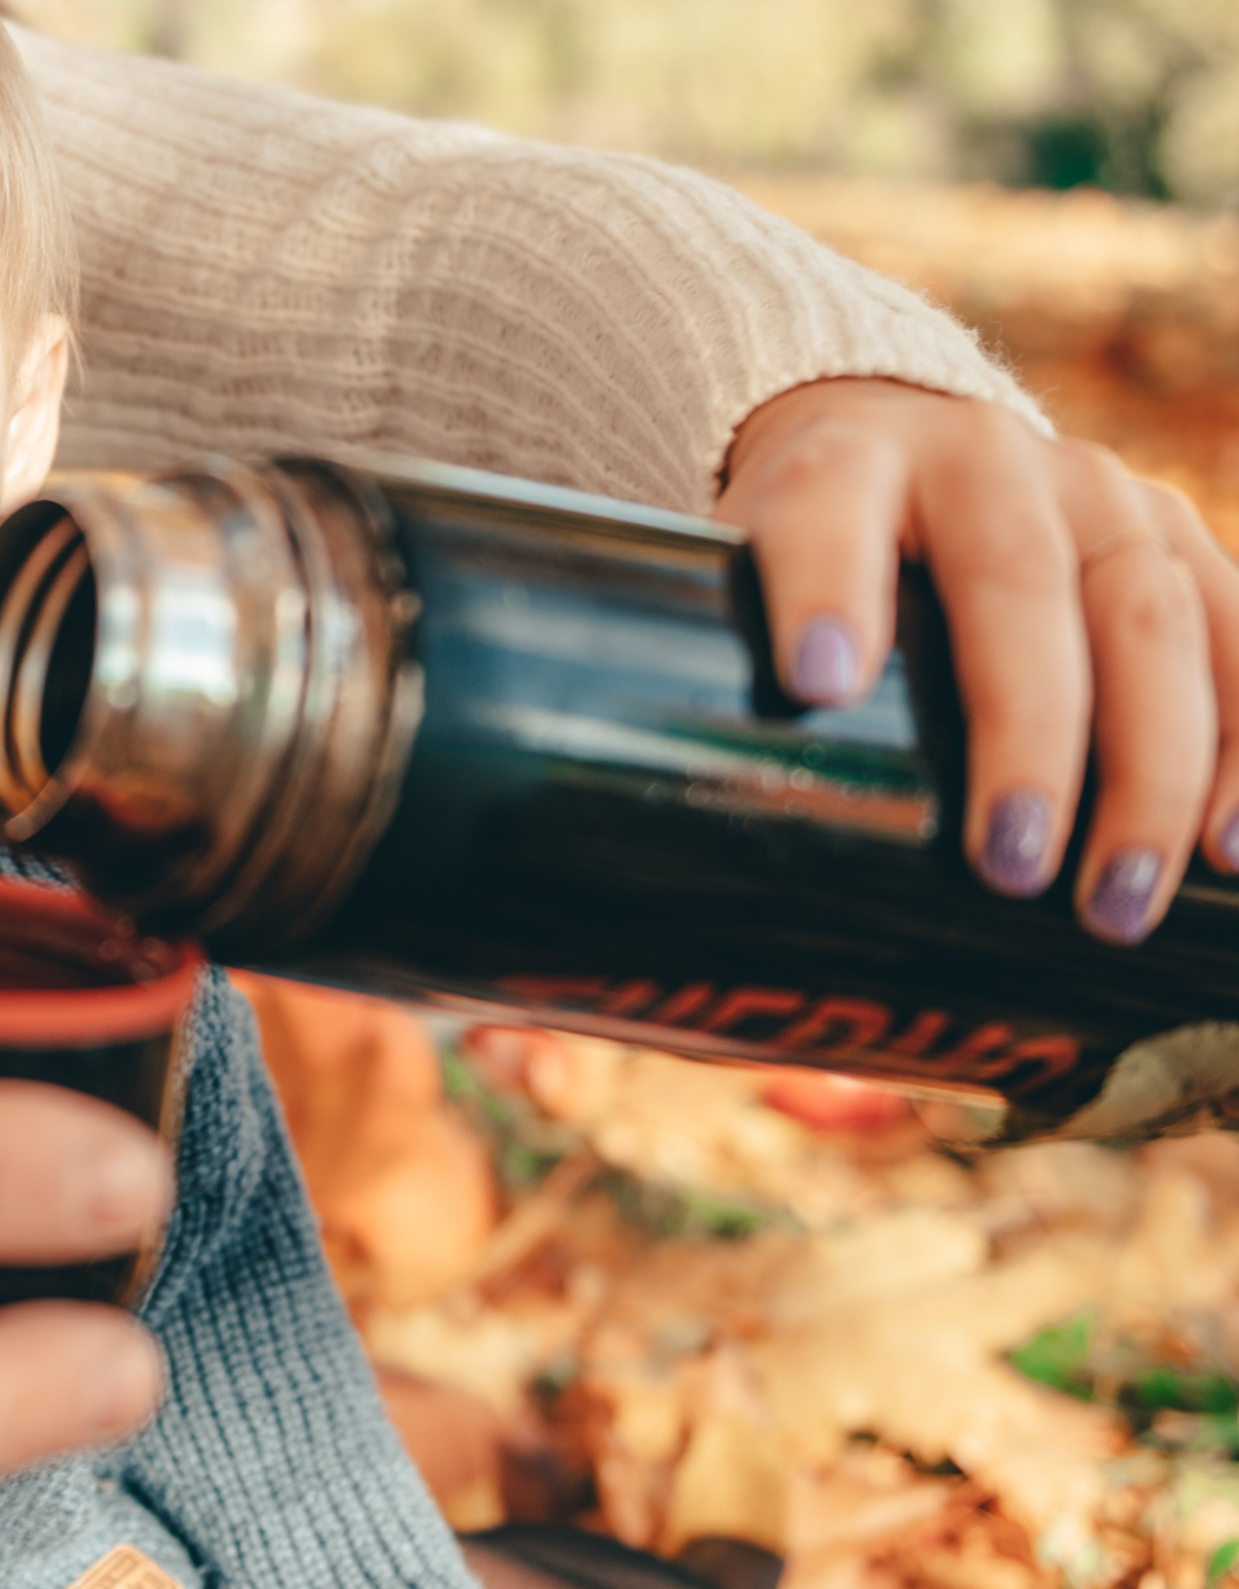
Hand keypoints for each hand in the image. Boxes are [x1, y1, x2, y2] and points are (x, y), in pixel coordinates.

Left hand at [719, 378, 1236, 944]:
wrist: (898, 450)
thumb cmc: (798, 567)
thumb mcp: (735, 587)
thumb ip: (706, 676)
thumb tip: (648, 870)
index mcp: (840, 467)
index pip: (822, 518)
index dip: (824, 593)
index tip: (816, 685)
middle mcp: (979, 459)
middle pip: (1015, 586)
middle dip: (1023, 734)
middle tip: (1010, 869)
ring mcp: (1096, 490)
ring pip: (1151, 615)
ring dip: (1156, 768)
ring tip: (1120, 899)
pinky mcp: (1177, 535)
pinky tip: (1235, 850)